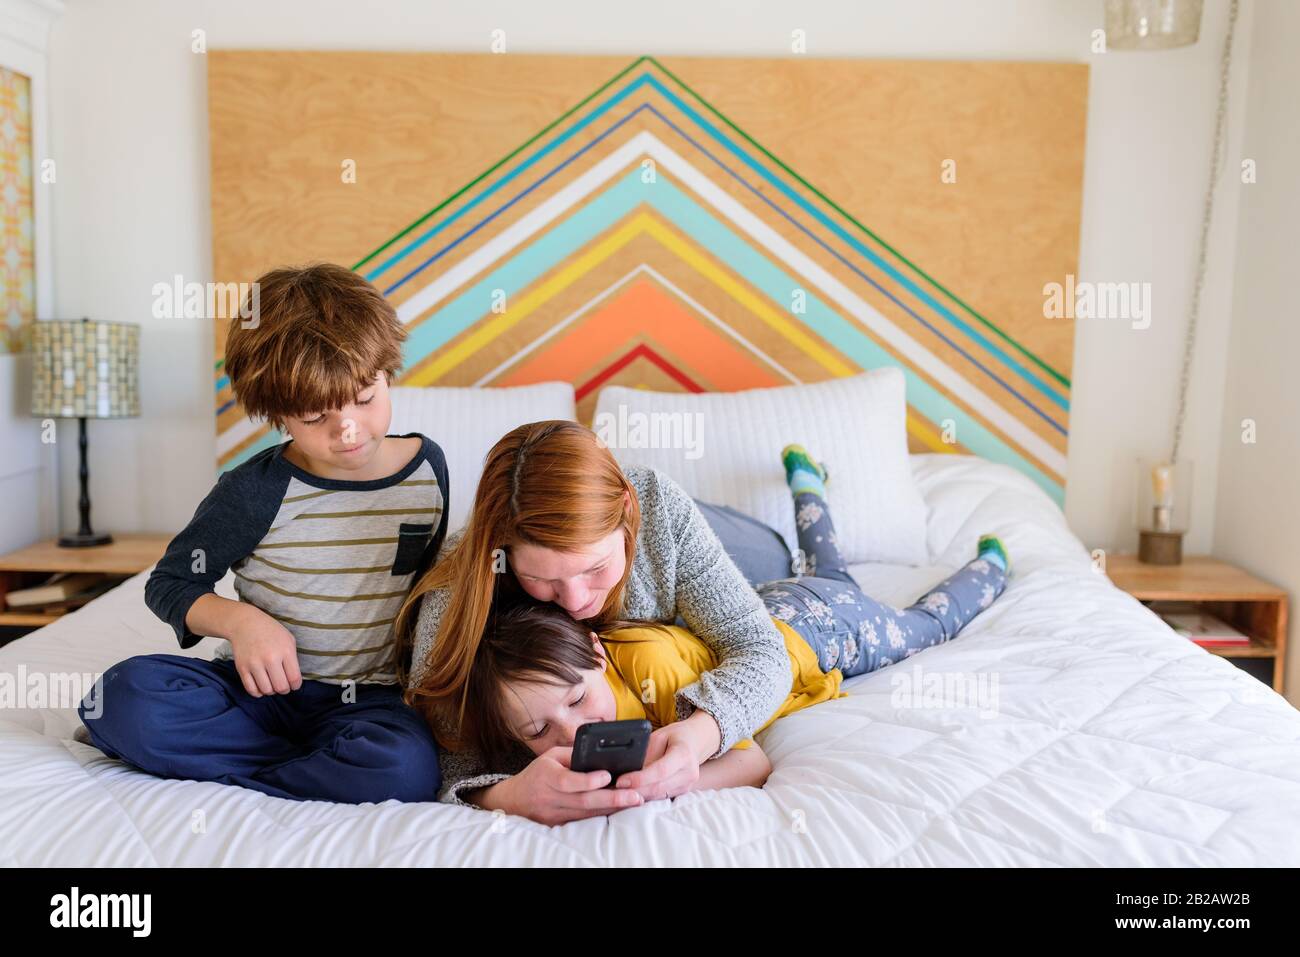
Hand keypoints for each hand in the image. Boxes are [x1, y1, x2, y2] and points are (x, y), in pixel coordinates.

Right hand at [226, 604, 301, 696]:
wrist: (245, 623)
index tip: (294, 684)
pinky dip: (258, 692)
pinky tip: (261, 686)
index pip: (294, 678)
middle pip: (281, 687)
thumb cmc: (270, 632)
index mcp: (285, 651)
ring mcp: (254, 664)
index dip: (296, 686)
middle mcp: (270, 658)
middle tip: (283, 685)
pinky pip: (251, 689)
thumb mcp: (288, 640)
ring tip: (272, 684)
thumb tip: (294, 680)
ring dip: (271, 691)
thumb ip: (293, 660)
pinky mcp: (242, 668)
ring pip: (266, 690)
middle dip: (285, 690)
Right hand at [485, 746, 642, 824]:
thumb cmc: (538, 773)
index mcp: (547, 775)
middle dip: (612, 799)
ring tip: (634, 802)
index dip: (589, 780)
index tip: (609, 775)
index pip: (568, 781)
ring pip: (587, 814)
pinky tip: (619, 810)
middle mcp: (550, 797)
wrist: (514, 800)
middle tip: (635, 796)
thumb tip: (601, 754)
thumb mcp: (550, 756)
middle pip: (583, 801)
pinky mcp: (558, 825)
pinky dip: (602, 816)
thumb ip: (573, 754)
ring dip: (612, 809)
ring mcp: (554, 814)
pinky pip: (584, 821)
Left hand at [613, 721, 705, 801]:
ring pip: (658, 796)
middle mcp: (689, 773)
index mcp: (683, 754)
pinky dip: (646, 797)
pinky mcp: (682, 792)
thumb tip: (627, 770)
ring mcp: (688, 785)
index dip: (639, 778)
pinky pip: (661, 797)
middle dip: (635, 791)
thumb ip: (646, 753)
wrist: (695, 742)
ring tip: (618, 794)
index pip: (660, 771)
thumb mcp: (659, 736)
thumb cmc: (675, 736)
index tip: (621, 781)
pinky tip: (631, 795)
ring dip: (638, 796)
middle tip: (614, 791)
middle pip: (658, 788)